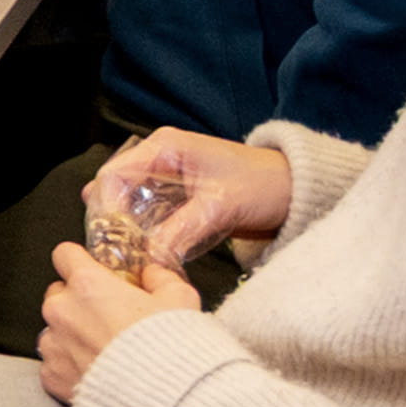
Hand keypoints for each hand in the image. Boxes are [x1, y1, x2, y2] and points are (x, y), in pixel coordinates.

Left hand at [39, 239, 199, 401]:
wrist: (162, 402)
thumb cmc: (171, 350)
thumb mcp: (180, 299)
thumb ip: (160, 278)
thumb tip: (151, 274)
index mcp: (88, 284)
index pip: (65, 255)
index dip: (81, 262)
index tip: (95, 273)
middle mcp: (62, 311)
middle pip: (58, 293)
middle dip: (79, 302)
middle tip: (110, 318)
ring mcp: (54, 345)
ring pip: (54, 330)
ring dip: (73, 335)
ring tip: (106, 351)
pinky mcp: (52, 377)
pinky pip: (54, 364)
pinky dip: (71, 367)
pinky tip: (98, 373)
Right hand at [87, 127, 292, 262]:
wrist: (298, 192)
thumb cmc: (264, 185)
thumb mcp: (219, 207)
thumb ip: (179, 231)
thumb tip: (148, 257)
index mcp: (165, 147)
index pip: (114, 175)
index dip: (107, 208)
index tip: (110, 240)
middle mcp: (160, 159)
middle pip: (117, 191)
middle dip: (113, 223)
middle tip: (115, 254)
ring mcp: (169, 180)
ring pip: (132, 207)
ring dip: (129, 232)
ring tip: (128, 259)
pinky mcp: (180, 200)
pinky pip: (151, 218)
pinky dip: (146, 236)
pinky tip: (146, 255)